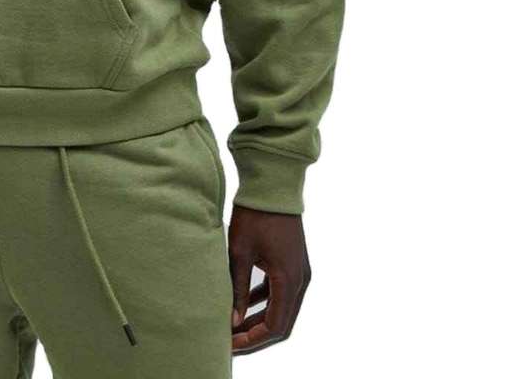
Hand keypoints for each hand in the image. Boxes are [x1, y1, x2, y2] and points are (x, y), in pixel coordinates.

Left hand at [228, 205, 310, 354]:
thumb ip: (238, 288)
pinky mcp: (292, 263)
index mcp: (289, 280)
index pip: (275, 326)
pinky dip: (264, 302)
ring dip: (260, 319)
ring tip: (234, 326)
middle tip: (230, 341)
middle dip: (256, 334)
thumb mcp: (240, 253)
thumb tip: (233, 320)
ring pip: (281, 308)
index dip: (253, 339)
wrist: (272, 186)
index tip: (231, 344)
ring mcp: (299, 271)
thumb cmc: (255, 215)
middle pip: (281, 322)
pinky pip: (280, 292)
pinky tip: (244, 304)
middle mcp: (300, 280)